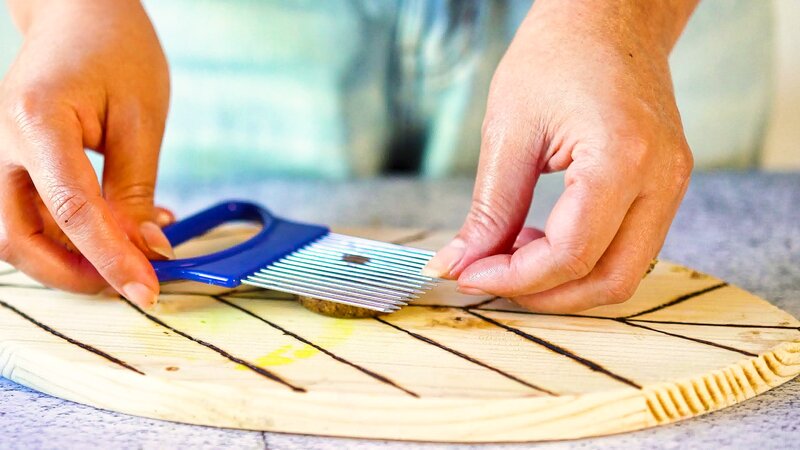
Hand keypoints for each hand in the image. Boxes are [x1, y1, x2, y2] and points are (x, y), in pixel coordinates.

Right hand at [0, 0, 172, 306]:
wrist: (79, 11)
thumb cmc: (115, 50)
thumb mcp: (141, 118)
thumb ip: (137, 189)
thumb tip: (147, 249)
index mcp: (35, 121)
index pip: (71, 211)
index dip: (111, 259)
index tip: (147, 290)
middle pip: (17, 237)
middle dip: (73, 274)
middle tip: (131, 283)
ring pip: (14, 233)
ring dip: (68, 260)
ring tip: (129, 257)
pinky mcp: (9, 160)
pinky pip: (29, 213)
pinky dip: (69, 235)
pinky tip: (118, 230)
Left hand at [423, 0, 695, 312]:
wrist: (608, 16)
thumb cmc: (556, 54)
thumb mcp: (508, 131)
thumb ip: (489, 209)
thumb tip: (460, 263)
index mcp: (622, 159)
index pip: (571, 254)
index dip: (514, 277)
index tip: (468, 274)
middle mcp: (661, 180)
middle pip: (610, 281)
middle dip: (544, 295)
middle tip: (488, 277)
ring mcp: (672, 185)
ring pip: (624, 273)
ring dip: (564, 280)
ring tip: (512, 252)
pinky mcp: (665, 186)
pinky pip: (629, 247)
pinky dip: (583, 259)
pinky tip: (540, 238)